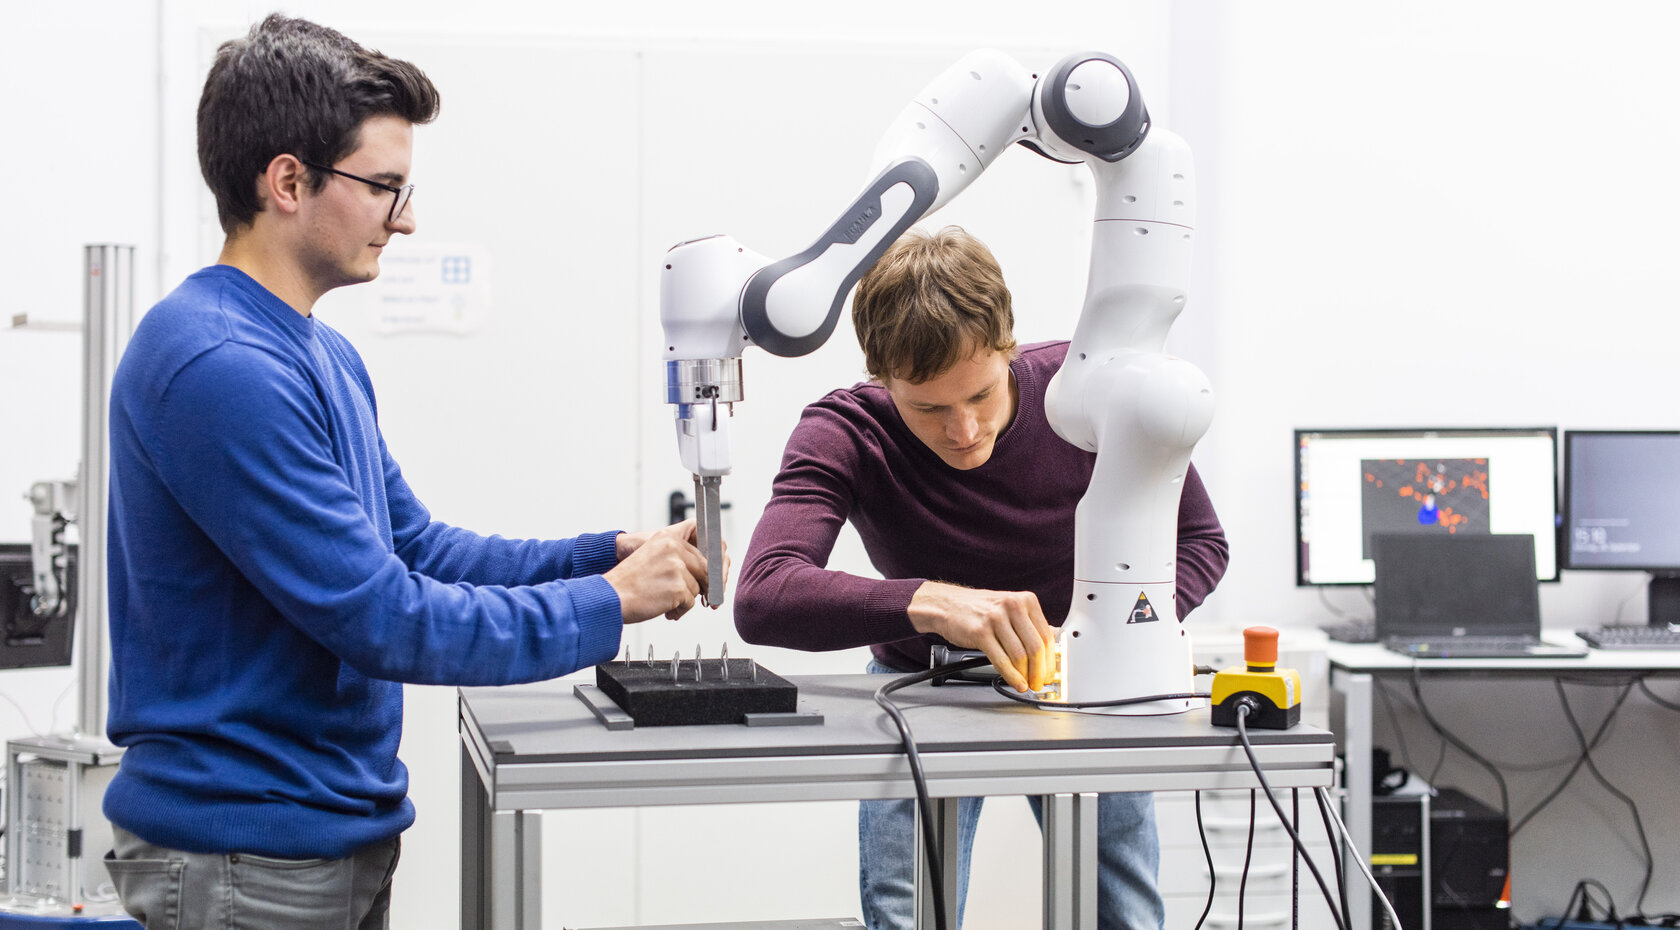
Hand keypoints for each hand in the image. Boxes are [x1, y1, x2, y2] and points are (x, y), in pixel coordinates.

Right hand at [604, 521, 706, 622]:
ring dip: (684, 600)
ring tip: (665, 603)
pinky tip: (666, 610)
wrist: (610, 596)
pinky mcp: (678, 587)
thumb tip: (702, 572)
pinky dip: (679, 610)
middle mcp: (673, 548)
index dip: (703, 571)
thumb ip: (676, 559)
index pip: (699, 553)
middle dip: (703, 586)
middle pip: (704, 569)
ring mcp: (676, 567)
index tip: (706, 582)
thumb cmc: (627, 582)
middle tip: (701, 597)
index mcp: (667, 538)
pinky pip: (689, 603)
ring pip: (696, 588)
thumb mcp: (652, 558)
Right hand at [907, 581, 1053, 691]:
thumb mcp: (1010, 609)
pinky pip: (1001, 660)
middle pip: (1036, 647)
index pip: (1046, 636)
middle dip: (1040, 671)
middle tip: (1040, 683)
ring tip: (1027, 685)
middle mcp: (1013, 606)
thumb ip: (1030, 626)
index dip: (1050, 660)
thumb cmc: (980, 609)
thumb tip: (1051, 649)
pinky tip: (1016, 683)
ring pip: (1020, 655)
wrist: (948, 605)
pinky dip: (1011, 676)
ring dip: (1026, 676)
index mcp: (1026, 600)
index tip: (1049, 673)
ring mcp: (996, 618)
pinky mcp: (980, 632)